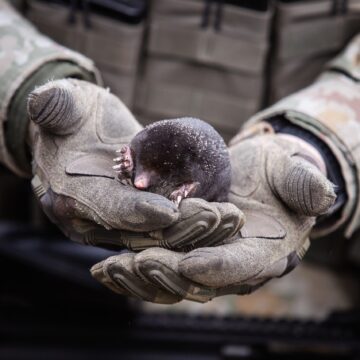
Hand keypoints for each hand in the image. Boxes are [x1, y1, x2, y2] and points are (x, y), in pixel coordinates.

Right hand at [28, 79, 242, 302]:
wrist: (81, 136)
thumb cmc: (74, 119)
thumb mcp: (64, 108)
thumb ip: (56, 108)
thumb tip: (45, 101)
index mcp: (71, 199)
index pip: (108, 209)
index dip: (138, 211)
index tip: (172, 209)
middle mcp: (94, 222)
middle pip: (141, 233)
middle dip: (180, 227)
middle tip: (218, 218)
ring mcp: (118, 226)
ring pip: (160, 238)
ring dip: (196, 232)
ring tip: (231, 221)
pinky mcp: (138, 221)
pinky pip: (168, 230)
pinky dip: (195, 228)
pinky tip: (224, 221)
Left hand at [92, 129, 335, 302]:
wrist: (256, 175)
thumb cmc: (276, 172)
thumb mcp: (292, 172)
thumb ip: (305, 185)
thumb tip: (325, 194)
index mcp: (263, 252)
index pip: (243, 266)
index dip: (221, 267)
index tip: (192, 264)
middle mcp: (232, 264)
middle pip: (199, 280)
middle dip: (168, 275)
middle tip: (136, 263)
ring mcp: (205, 260)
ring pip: (172, 280)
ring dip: (141, 277)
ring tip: (108, 269)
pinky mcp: (183, 252)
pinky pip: (157, 266)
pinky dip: (132, 269)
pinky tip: (104, 264)